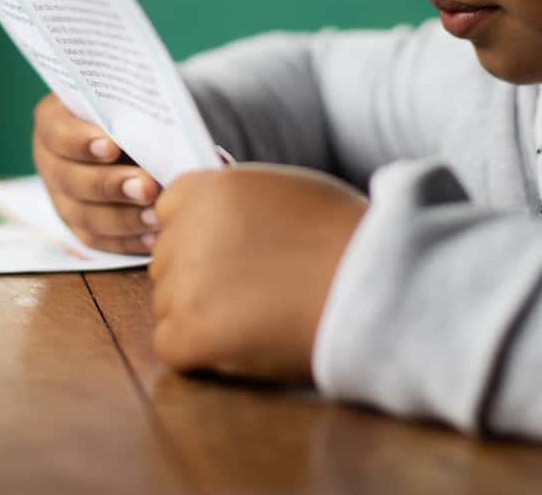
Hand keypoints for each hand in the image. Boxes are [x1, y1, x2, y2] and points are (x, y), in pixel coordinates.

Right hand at [31, 93, 159, 253]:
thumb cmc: (136, 107)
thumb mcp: (130, 96)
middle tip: (147, 186)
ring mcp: (63, 198)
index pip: (57, 131)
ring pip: (85, 216)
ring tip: (157, 214)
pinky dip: (128, 240)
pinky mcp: (82, 227)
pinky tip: (155, 235)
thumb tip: (152, 124)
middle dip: (111, 185)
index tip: (112, 146)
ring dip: (123, 218)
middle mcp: (51, 162)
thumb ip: (132, 107)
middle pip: (71, 179)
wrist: (144, 132)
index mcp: (53, 121)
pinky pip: (100, 241)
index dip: (81, 141)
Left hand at [149, 164, 367, 383]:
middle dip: (199, 277)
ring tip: (256, 318)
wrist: (374, 284)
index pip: (171, 211)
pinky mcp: (191, 330)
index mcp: (210, 187)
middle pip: (167, 260)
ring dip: (200, 315)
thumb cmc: (345, 238)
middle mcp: (187, 228)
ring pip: (168, 303)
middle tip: (251, 292)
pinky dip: (198, 353)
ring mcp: (185, 281)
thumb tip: (215, 218)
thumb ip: (238, 200)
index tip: (235, 255)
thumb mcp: (284, 190)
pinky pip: (170, 344)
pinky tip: (239, 346)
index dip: (201, 236)